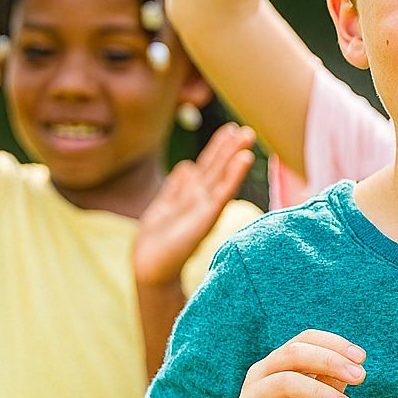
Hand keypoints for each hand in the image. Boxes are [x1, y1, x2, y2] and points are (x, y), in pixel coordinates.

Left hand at [134, 122, 255, 286]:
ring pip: (222, 176)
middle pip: (217, 168)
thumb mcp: (163, 208)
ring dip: (235, 156)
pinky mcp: (207, 218)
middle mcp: (202, 200)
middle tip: (246, 130)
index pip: (207, 166)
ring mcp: (206, 208)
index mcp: (192, 195)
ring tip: (247, 136)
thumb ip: (175, 189)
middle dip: (231, 148)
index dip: (218, 148)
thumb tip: (186, 166)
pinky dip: (234, 175)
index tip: (230, 129)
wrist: (150, 268)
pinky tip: (244, 159)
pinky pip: (223, 193)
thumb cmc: (157, 242)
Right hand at [229, 330, 365, 397]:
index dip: (335, 344)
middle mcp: (261, 375)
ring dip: (322, 393)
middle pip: (294, 353)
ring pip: (286, 382)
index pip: (306, 339)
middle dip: (331, 361)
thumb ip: (331, 381)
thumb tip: (355, 364)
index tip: (362, 358)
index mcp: (278, 362)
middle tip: (360, 377)